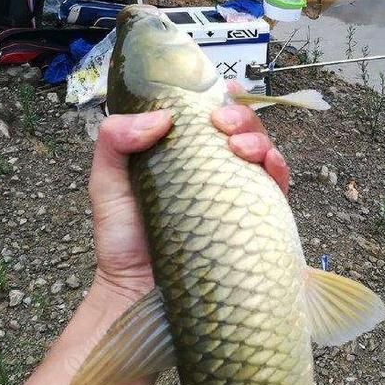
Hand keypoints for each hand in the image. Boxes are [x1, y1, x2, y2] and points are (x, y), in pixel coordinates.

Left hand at [90, 103, 288, 300]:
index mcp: (185, 156)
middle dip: (240, 116)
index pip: (210, 118)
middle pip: (242, 130)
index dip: (221, 98)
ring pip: (264, 152)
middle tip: (222, 122)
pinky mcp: (257, 220)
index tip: (219, 91)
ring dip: (259, 138)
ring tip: (238, 146)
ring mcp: (238, 195)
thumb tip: (164, 117)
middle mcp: (216, 172)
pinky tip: (266, 164)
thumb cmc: (123, 241)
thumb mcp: (107, 181)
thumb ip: (115, 140)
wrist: (138, 293)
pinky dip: (278, 168)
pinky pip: (277, 188)